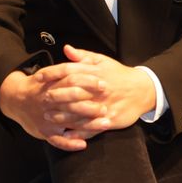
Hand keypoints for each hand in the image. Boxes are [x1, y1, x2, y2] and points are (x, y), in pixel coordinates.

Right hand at [0, 68, 109, 151]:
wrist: (15, 99)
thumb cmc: (38, 85)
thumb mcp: (48, 71)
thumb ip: (62, 63)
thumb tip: (70, 48)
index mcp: (51, 84)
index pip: (71, 80)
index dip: (88, 81)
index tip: (103, 83)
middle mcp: (48, 101)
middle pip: (71, 102)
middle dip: (90, 105)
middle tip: (107, 107)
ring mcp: (46, 118)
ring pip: (69, 122)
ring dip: (88, 124)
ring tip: (105, 123)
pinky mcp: (44, 132)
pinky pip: (58, 140)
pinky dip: (70, 143)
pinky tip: (83, 144)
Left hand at [36, 45, 155, 132]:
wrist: (142, 89)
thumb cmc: (119, 74)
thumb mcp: (102, 61)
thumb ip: (83, 56)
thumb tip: (66, 49)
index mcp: (95, 73)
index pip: (69, 71)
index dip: (52, 74)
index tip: (39, 78)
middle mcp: (98, 89)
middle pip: (72, 92)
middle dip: (55, 97)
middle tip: (42, 100)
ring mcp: (104, 105)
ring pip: (80, 112)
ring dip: (62, 116)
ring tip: (49, 117)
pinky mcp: (110, 119)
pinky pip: (92, 128)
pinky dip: (79, 132)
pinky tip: (67, 134)